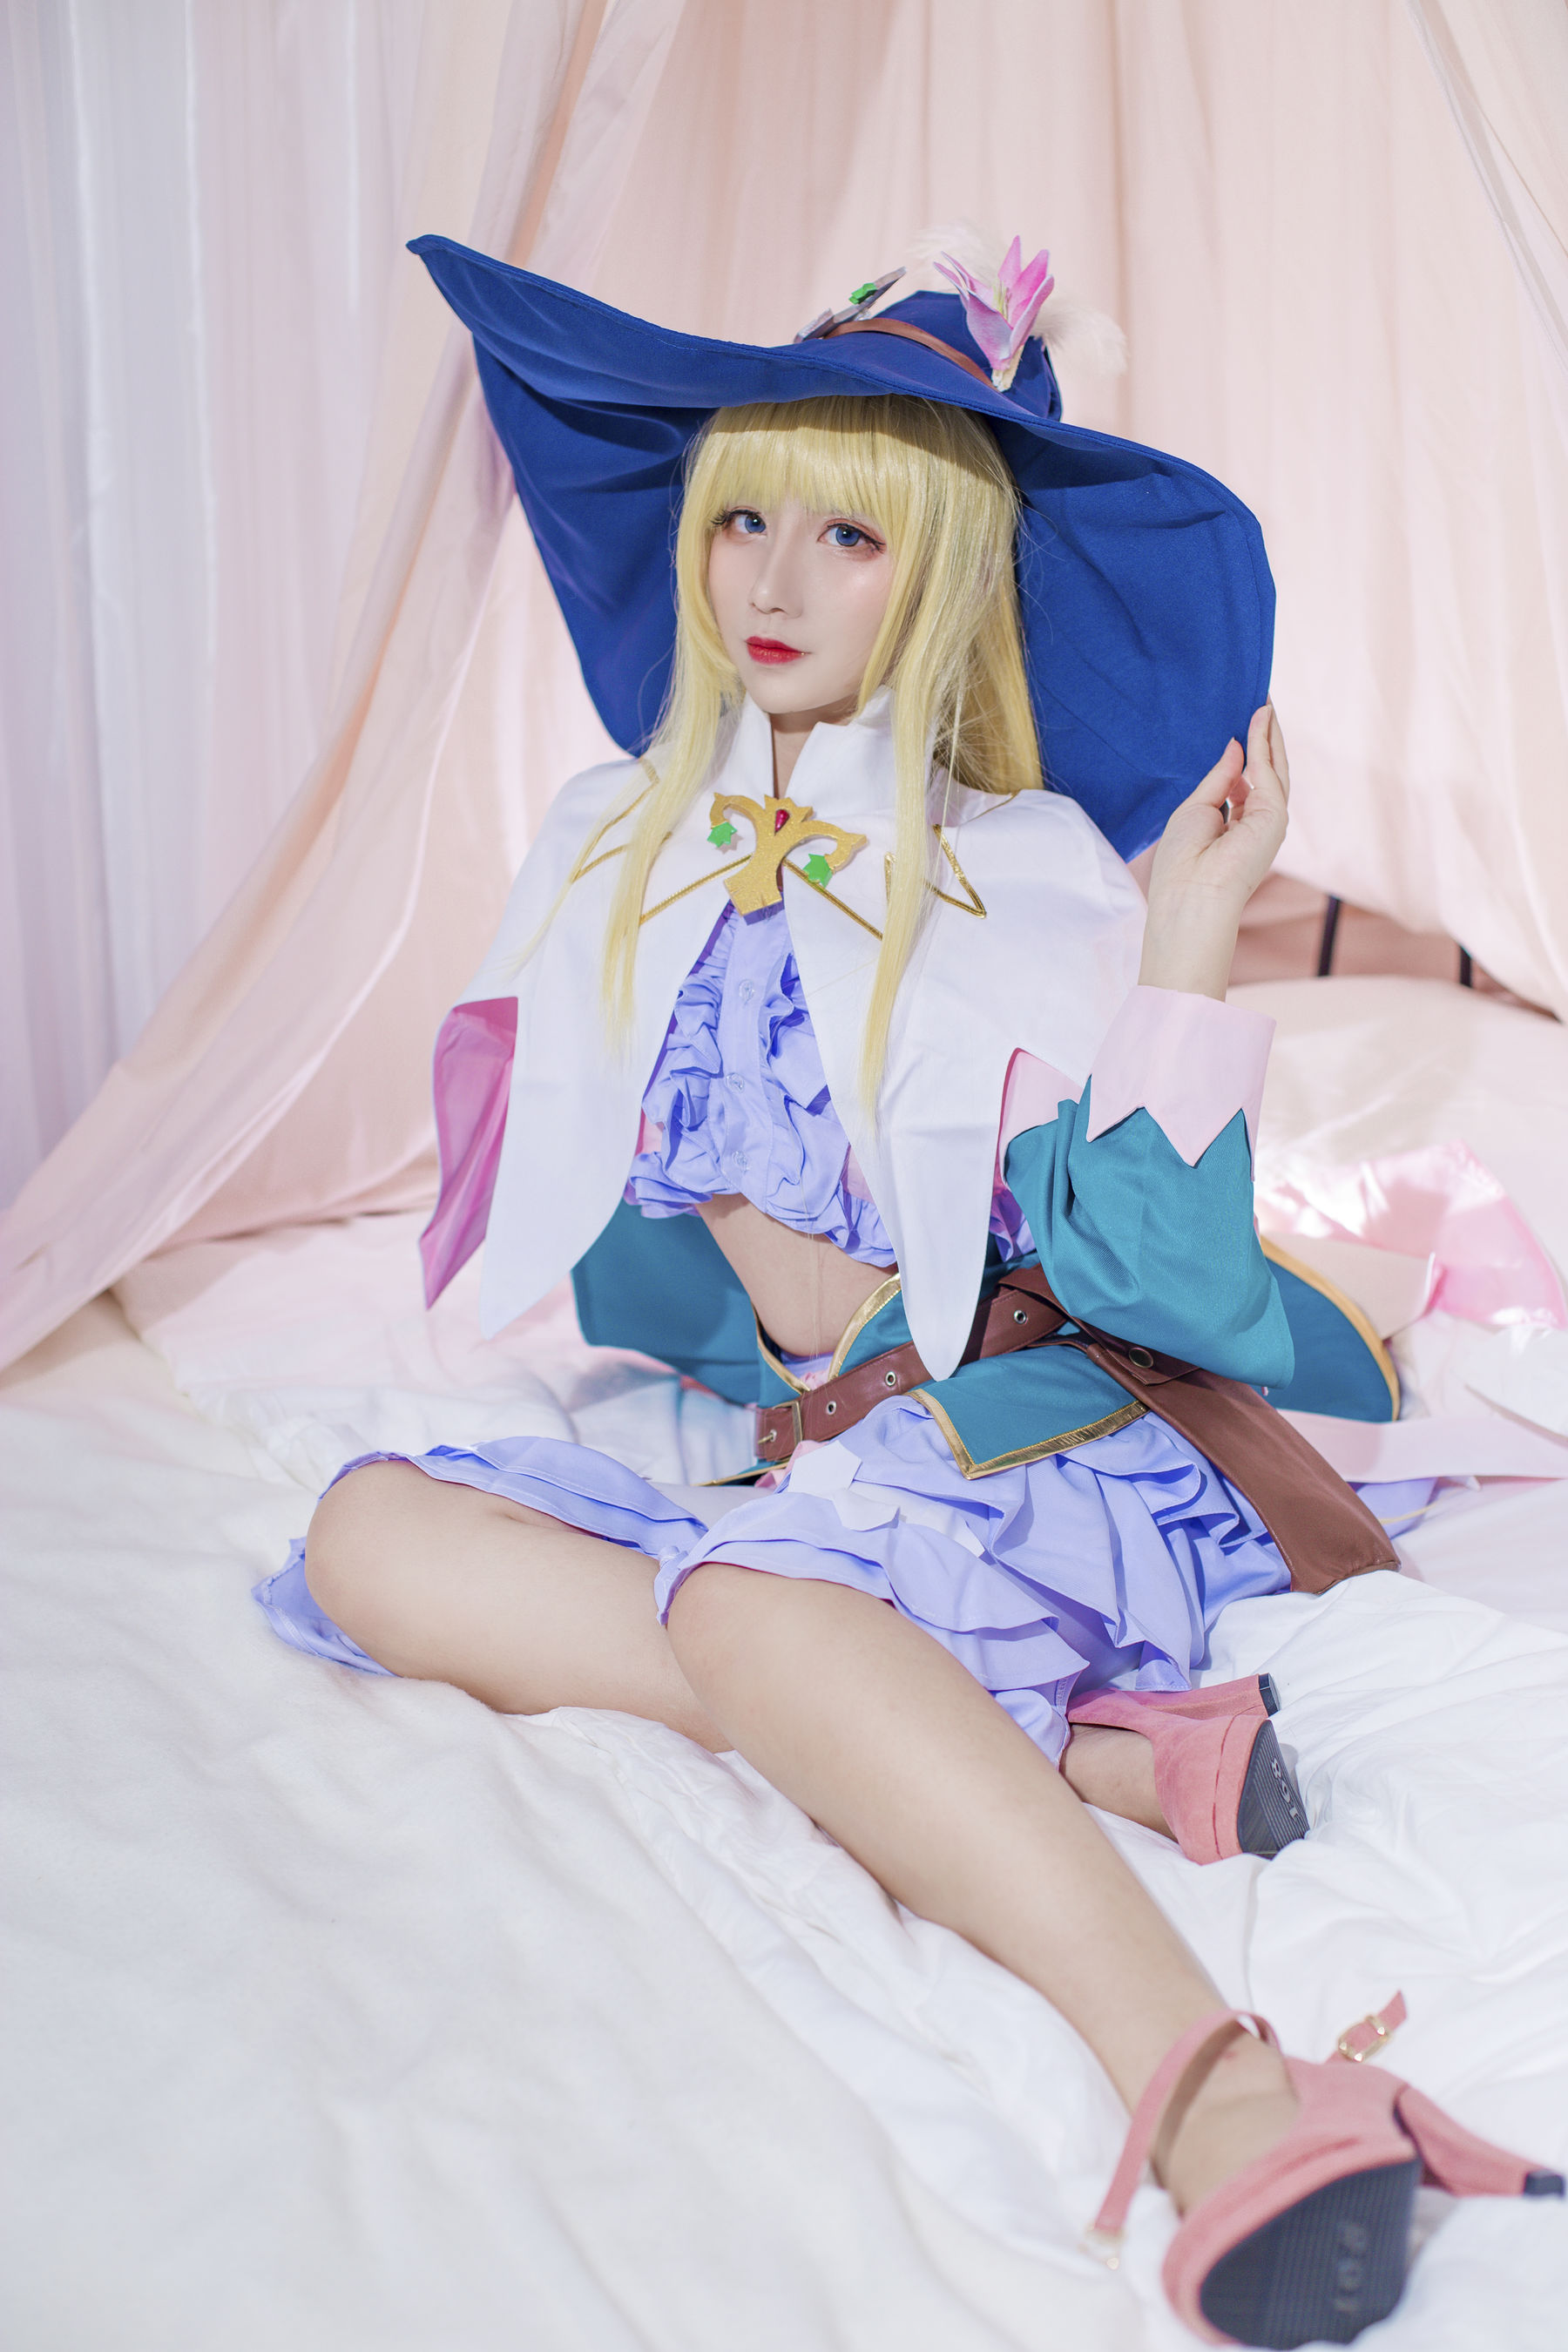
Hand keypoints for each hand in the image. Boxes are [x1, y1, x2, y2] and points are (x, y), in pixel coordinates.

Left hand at [1138, 704, 1290, 999]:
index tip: (1247, 725)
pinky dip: (1264, 743)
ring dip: (1270, 735)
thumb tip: (1235, 745)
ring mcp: (1270, 819)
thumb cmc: (1183, 860)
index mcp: (1238, 823)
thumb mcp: (1197, 807)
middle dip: (1266, 739)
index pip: (1248, 781)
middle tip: (1263, 706)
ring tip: (1264, 705)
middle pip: (1267, 772)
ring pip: (1274, 768)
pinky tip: (1259, 719)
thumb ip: (1220, 777)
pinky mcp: (1274, 815)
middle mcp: (1258, 821)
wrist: (1190, 893)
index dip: (1249, 752)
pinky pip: (1268, 770)